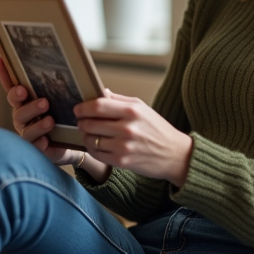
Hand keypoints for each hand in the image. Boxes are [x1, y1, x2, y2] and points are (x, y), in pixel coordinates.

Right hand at [0, 56, 79, 166]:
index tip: (0, 59)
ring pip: (24, 126)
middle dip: (20, 97)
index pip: (13, 85)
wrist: (75, 145)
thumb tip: (90, 75)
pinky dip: (40, 142)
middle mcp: (23, 115)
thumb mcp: (70, 101)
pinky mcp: (35, 148)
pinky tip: (47, 141)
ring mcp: (27, 131)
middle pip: (15, 103)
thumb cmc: (68, 118)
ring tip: (50, 120)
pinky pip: (33, 145)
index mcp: (28, 101)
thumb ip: (72, 89)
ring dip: (36, 121)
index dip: (5, 73)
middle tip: (31, 93)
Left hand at [74, 90, 193, 186]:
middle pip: (90, 123)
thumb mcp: (142, 108)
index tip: (78, 109)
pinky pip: (96, 153)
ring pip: (90, 139)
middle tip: (81, 121)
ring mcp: (124, 146)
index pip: (98, 106)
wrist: (175, 155)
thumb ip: (119, 100)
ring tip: (88, 132)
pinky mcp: (122, 161)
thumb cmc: (157, 129)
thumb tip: (99, 92)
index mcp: (132, 111)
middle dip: (81, 121)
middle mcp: (127, 128)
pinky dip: (92, 148)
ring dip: (85, 135)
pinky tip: (96, 144)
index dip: (83, 107)